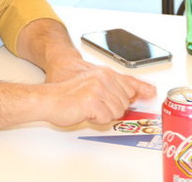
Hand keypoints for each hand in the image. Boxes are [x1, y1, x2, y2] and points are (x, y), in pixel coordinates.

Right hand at [41, 63, 155, 126]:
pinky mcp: (92, 101)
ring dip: (103, 114)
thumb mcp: (95, 85)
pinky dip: (95, 119)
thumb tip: (143, 92)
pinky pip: (106, 118)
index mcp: (105, 73)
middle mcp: (103, 78)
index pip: (130, 88)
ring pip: (117, 112)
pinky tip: (85, 111)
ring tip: (88, 107)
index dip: (127, 97)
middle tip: (94, 105)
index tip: (139, 95)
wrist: (48, 99)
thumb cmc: (68, 95)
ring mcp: (98, 88)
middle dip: (111, 108)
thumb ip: (118, 88)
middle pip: (125, 103)